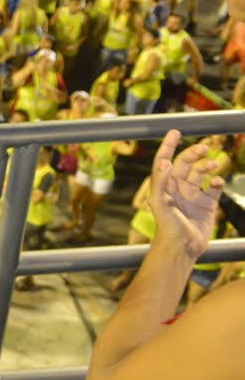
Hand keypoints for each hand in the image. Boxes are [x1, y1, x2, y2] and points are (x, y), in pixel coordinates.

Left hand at [148, 129, 225, 259]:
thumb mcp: (160, 203)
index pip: (165, 159)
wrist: (183, 248)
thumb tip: (165, 161)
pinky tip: (218, 182)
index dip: (169, 145)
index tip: (175, 131)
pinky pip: (214, 188)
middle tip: (204, 147)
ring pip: (201, 173)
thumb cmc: (167, 227)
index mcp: (164, 184)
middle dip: (194, 153)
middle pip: (186, 163)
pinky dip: (217, 182)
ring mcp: (193, 195)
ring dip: (206, 166)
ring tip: (212, 165)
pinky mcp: (207, 204)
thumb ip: (160, 182)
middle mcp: (178, 187)